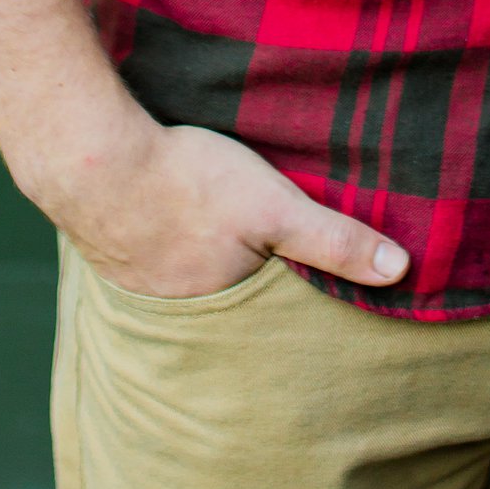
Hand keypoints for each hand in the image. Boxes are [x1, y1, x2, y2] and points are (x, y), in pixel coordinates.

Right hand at [39, 112, 410, 300]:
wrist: (90, 155)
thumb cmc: (188, 180)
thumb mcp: (274, 206)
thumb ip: (334, 240)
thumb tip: (399, 271)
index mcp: (223, 312)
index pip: (271, 333)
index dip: (291, 323)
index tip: (315, 324)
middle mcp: (179, 316)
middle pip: (229, 318)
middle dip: (251, 310)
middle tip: (273, 298)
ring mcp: (139, 288)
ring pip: (190, 293)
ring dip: (208, 281)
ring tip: (228, 268)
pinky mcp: (114, 255)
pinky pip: (154, 268)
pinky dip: (170, 256)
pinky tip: (176, 233)